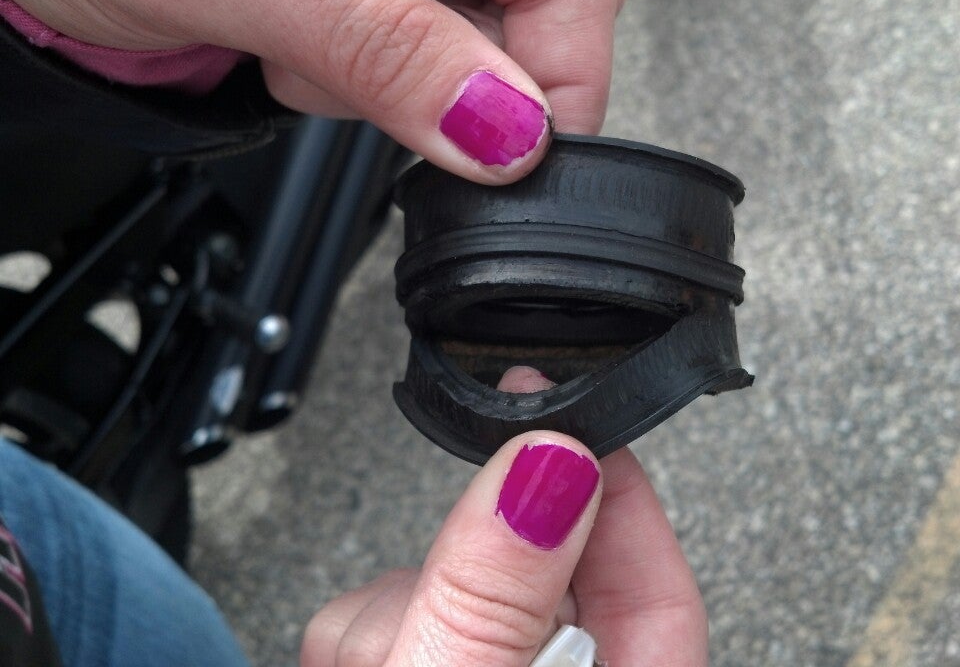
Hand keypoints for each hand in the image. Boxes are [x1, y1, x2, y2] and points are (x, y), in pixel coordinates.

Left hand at [0, 0, 625, 182]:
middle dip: (449, 81)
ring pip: (469, 46)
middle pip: (527, 12)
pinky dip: (362, 78)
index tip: (522, 159)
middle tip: (353, 79)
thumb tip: (504, 128)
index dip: (563, 75)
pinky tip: (299, 42)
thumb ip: (381, 49)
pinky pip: (416, 55)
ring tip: (298, 44)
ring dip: (394, 83)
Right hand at [300, 367, 707, 665]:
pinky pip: (379, 621)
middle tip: (427, 598)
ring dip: (392, 613)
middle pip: (525, 573)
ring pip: (436, 589)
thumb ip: (493, 598)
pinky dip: (357, 638)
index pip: (657, 586)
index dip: (619, 490)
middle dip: (458, 572)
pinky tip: (355, 663)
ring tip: (376, 664)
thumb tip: (546, 468)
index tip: (571, 416)